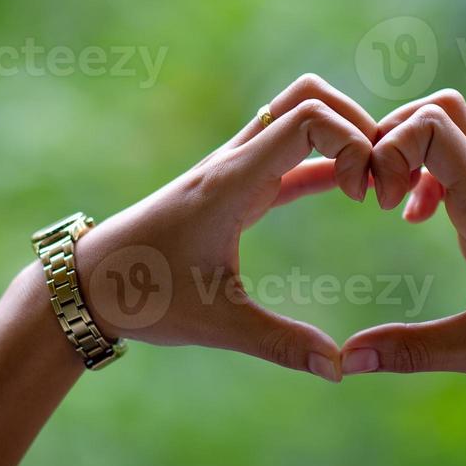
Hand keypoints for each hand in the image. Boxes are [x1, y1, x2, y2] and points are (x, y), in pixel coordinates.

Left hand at [73, 74, 377, 381]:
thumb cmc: (142, 296)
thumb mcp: (216, 324)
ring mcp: (233, 170)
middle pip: (308, 96)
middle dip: (358, 126)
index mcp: (232, 181)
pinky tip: (351, 190)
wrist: (88, 283)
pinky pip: (289, 155)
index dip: (353, 142)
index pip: (307, 116)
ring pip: (298, 116)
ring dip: (343, 138)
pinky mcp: (234, 187)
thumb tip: (339, 370)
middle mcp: (234, 162)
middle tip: (377, 183)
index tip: (364, 195)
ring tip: (369, 190)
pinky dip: (326, 161)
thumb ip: (280, 343)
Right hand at [341, 89, 465, 389]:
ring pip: (448, 132)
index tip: (380, 203)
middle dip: (390, 136)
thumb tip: (346, 361)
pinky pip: (455, 164)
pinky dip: (423, 174)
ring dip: (406, 153)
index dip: (390, 148)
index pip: (432, 125)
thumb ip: (410, 350)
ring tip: (388, 204)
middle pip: (439, 109)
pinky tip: (415, 218)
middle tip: (374, 193)